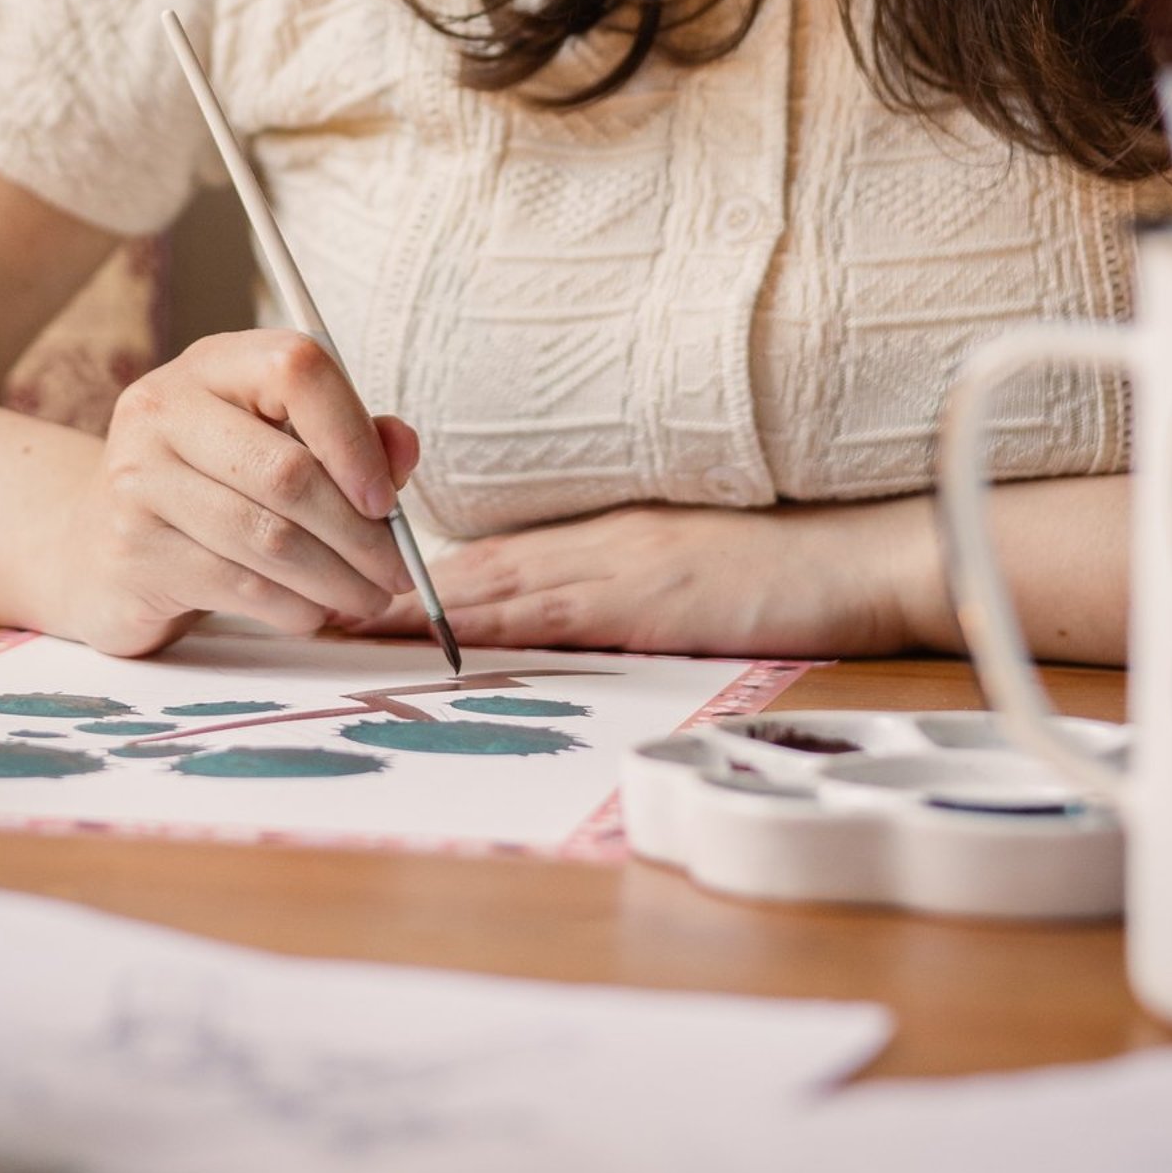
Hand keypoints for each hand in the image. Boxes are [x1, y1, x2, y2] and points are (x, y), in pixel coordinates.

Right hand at [51, 330, 419, 656]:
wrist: (96, 545)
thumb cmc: (211, 487)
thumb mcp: (278, 442)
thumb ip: (350, 439)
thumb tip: (403, 449)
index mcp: (214, 364)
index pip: (298, 369)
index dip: (355, 437)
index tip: (387, 499)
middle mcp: (165, 410)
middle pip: (289, 471)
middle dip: (361, 534)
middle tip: (399, 571)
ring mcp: (138, 480)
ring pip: (269, 538)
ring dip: (337, 580)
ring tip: (369, 598)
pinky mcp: (132, 551)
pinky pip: (240, 585)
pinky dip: (294, 607)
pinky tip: (313, 611)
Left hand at [353, 501, 911, 658]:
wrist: (860, 556)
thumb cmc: (789, 572)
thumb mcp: (689, 575)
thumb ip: (624, 590)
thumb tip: (563, 619)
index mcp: (606, 539)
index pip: (495, 561)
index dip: (418, 578)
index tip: (350, 592)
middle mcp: (597, 544)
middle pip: (474, 569)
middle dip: (389, 589)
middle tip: (311, 599)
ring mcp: (617, 566)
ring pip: (492, 583)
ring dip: (413, 605)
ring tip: (341, 620)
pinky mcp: (642, 596)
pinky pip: (546, 610)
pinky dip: (484, 622)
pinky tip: (436, 634)